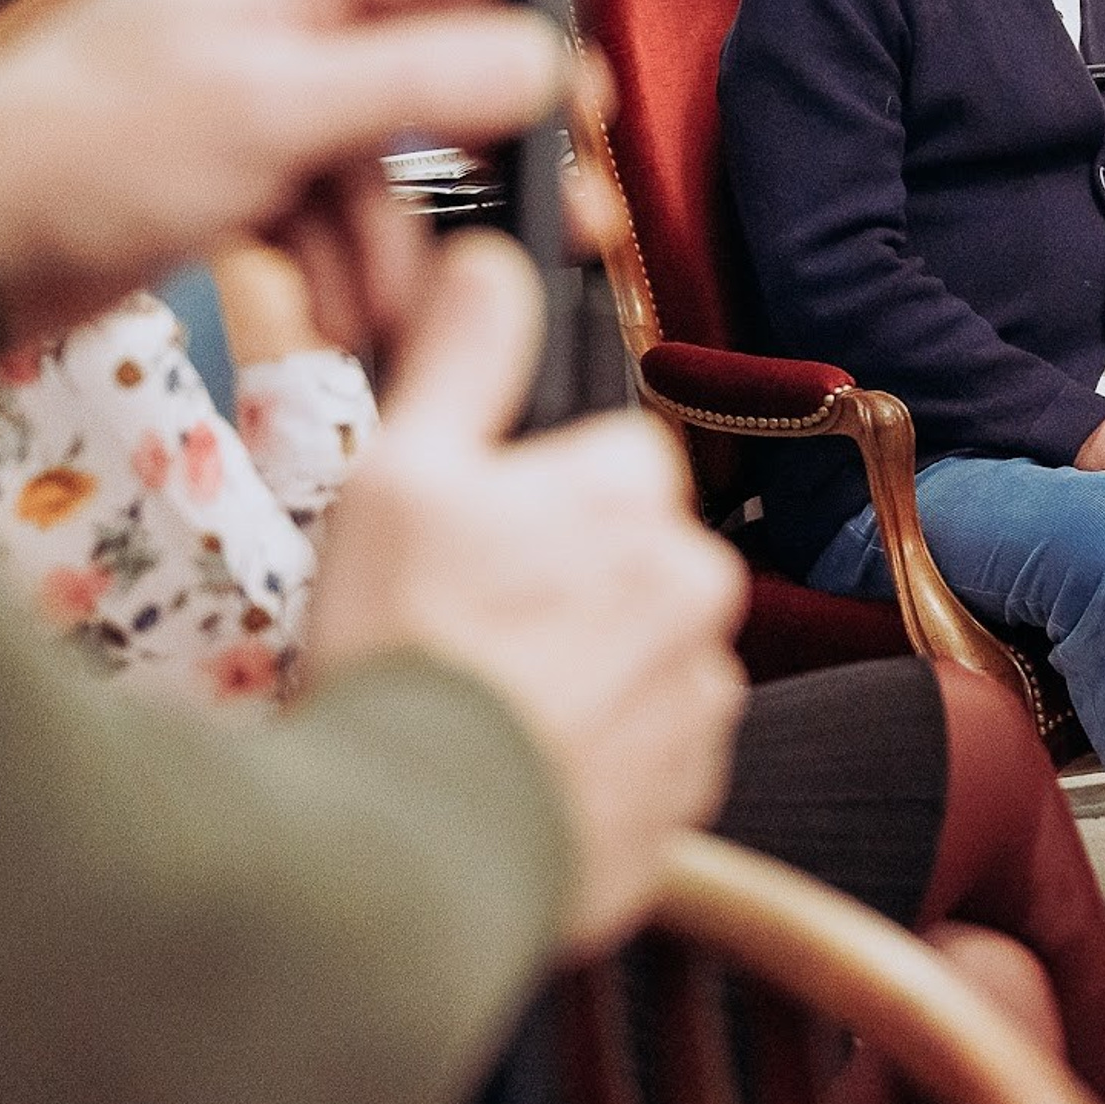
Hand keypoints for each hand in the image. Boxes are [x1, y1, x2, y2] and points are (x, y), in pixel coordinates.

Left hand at [0, 0, 561, 346]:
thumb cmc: (89, 155)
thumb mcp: (276, 110)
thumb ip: (421, 78)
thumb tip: (545, 57)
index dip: (520, 42)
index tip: (579, 111)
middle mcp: (281, 22)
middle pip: (428, 85)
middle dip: (470, 171)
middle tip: (546, 224)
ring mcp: (261, 101)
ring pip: (382, 171)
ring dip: (389, 250)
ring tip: (382, 313)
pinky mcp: (241, 175)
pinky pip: (329, 218)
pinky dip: (338, 270)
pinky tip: (331, 314)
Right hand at [298, 233, 748, 951]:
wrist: (409, 845)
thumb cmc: (402, 649)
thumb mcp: (401, 475)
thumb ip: (466, 359)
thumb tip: (497, 258)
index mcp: (639, 500)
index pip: (617, 460)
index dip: (540, 497)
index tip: (482, 542)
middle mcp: (699, 591)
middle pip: (637, 561)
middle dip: (569, 587)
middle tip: (471, 634)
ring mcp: (703, 699)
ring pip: (645, 657)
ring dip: (588, 675)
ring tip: (489, 712)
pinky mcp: (693, 794)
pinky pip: (653, 755)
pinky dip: (600, 760)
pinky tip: (523, 772)